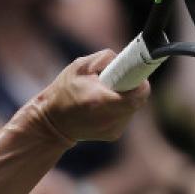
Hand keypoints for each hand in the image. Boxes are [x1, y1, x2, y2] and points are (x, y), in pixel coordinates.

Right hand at [33, 51, 149, 142]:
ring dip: (126, 98)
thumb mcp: (78, 66)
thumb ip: (103, 58)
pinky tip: (104, 107)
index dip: (140, 84)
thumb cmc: (64, 91)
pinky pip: (126, 116)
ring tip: (107, 95)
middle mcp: (108, 118)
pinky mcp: (114, 135)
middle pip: (138, 100)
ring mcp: (112, 129)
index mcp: (98, 99)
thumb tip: (123, 59)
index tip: (137, 76)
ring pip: (133, 108)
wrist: (53, 123)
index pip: (136, 95)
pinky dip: (121, 108)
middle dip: (132, 88)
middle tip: (120, 81)